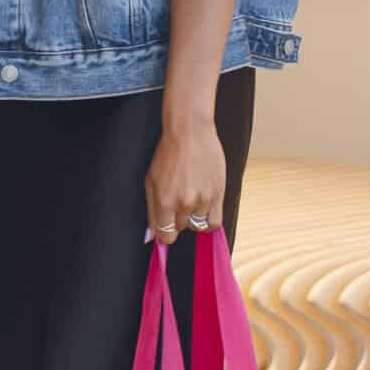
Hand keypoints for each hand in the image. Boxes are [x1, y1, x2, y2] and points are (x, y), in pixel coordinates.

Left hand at [145, 112, 225, 243]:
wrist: (190, 133)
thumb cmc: (168, 154)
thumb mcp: (151, 180)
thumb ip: (152, 210)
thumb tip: (153, 236)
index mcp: (165, 201)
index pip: (166, 236)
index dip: (166, 233)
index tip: (167, 228)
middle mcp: (184, 203)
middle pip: (181, 228)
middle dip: (178, 219)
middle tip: (179, 200)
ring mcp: (203, 200)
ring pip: (197, 226)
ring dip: (193, 217)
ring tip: (192, 198)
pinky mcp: (218, 194)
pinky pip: (214, 223)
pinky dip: (209, 221)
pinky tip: (204, 209)